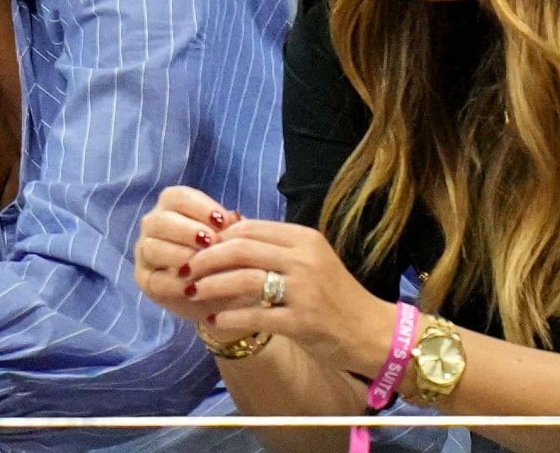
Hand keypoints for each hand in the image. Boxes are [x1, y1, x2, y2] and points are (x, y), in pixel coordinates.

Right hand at [133, 186, 240, 322]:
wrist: (217, 292)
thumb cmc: (222, 255)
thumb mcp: (230, 239)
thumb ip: (230, 227)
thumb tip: (234, 217)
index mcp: (172, 206)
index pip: (179, 197)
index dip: (201, 207)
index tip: (224, 221)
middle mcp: (153, 224)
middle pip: (161, 220)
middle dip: (188, 231)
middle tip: (212, 243)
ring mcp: (145, 251)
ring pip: (152, 248)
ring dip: (179, 255)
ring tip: (202, 265)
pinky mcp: (144, 278)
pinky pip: (154, 279)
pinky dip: (174, 283)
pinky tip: (193, 287)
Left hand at [186, 218, 394, 377]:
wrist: (372, 331)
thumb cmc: (336, 296)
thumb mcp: (311, 261)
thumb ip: (277, 249)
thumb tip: (232, 237)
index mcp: (305, 238)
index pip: (250, 228)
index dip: (218, 238)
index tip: (199, 249)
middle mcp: (304, 259)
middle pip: (241, 248)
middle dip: (207, 258)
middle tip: (187, 269)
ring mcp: (304, 290)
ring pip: (244, 279)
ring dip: (212, 285)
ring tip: (194, 291)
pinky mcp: (302, 321)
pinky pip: (256, 316)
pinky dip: (229, 317)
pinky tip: (213, 319)